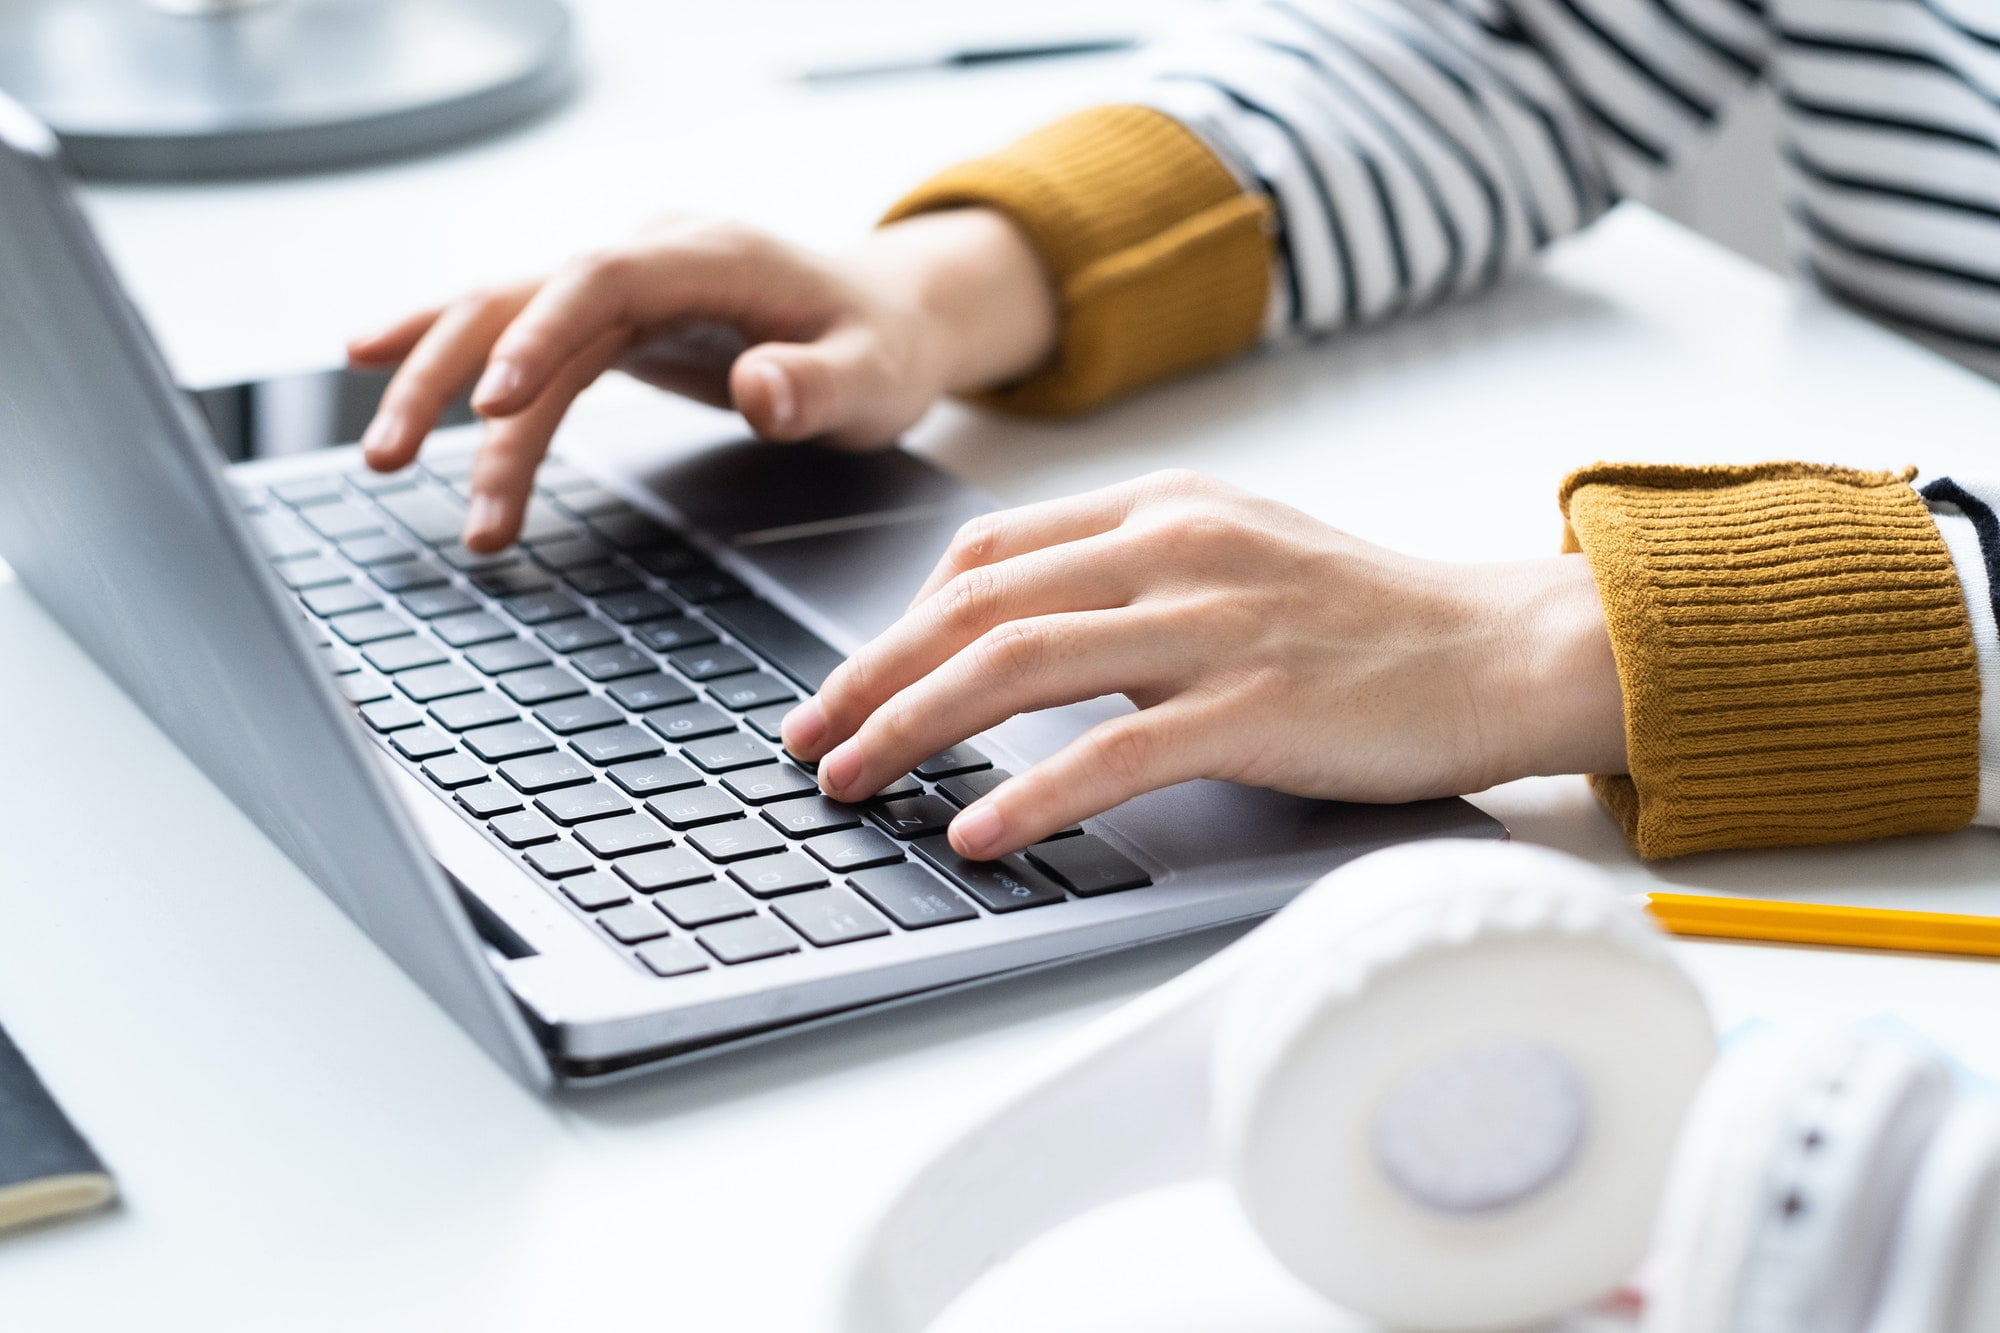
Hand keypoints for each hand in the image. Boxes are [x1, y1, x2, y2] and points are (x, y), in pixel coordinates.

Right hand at [346, 209, 1057, 550]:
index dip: (542, 334)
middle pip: (524, 295)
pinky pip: (519, 336)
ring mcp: (622, 282)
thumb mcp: (874, 378)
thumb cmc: (882, 347)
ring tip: (385, 464)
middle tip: (393, 457)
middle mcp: (650, 254)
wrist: (887, 317)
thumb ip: (819, 386)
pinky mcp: (608, 318)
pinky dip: (456, 366)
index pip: (603, 279)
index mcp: (711, 254)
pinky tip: (380, 379)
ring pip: (503, 319)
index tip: (497, 404)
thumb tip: (760, 390)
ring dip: (439, 388)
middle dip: (449, 373)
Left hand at [781, 470, 1625, 858]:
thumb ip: (1128, 572)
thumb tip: (1013, 627)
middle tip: (809, 738)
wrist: (1498, 648)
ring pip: (1016, 664)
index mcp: (1161, 506)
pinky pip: (1111, 751)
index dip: (896, 620)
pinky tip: (977, 833)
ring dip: (912, 728)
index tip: (852, 680)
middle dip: (869, 676)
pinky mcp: (1255, 706)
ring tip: (853, 782)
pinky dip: (1030, 795)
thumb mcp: (1236, 554)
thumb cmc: (1365, 617)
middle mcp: (1173, 547)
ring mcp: (1213, 623)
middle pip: (974, 604)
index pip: (986, 552)